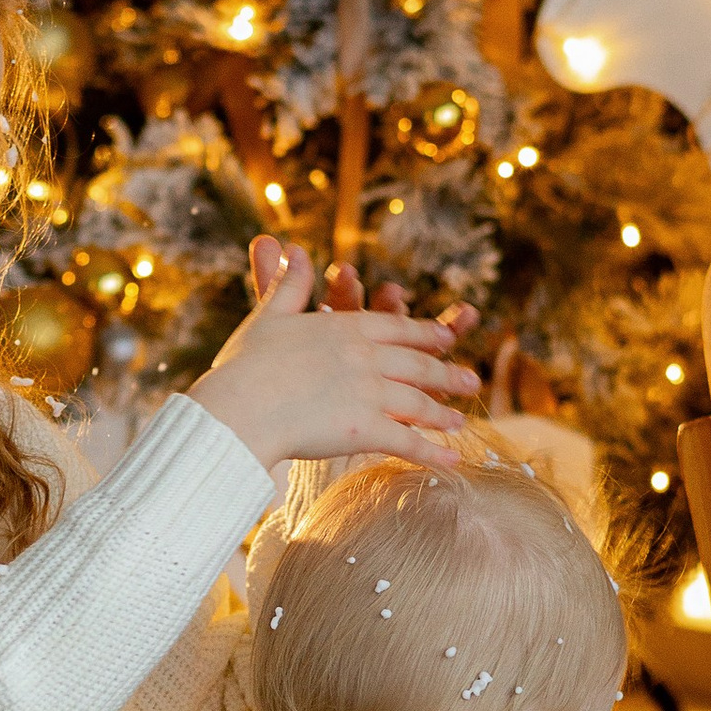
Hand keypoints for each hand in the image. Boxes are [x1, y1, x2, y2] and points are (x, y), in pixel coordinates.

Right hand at [185, 241, 477, 475]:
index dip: (425, 334)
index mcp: (346, 328)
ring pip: (417, 403)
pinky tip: (452, 460)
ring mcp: (370, 393)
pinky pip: (406, 442)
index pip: (397, 328)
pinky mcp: (366, 430)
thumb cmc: (246, 364)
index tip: (446, 339)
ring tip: (459, 422)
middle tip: (470, 382)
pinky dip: (432, 453)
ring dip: (441, 414)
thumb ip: (287, 285)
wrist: (240, 408)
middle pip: (417, 365)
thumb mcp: (270, 316)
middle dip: (446, 374)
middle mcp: (366, 357)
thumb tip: (293, 250)